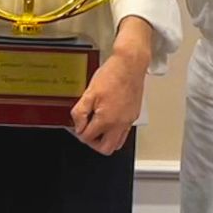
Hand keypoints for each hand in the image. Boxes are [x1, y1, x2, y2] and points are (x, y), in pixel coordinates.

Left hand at [71, 18, 149, 155]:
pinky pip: (125, 132)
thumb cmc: (112, 74)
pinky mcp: (134, 115)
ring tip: (98, 127)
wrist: (130, 64)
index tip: (78, 125)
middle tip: (88, 132)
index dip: (80, 132)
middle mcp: (120, 124)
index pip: (89, 138)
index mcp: (107, 119)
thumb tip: (78, 126)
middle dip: (94, 143)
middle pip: (106, 149)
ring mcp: (129, 120)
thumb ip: (80, 113)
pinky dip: (115, 131)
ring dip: (106, 139)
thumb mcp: (89, 92)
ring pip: (118, 143)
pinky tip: (109, 118)